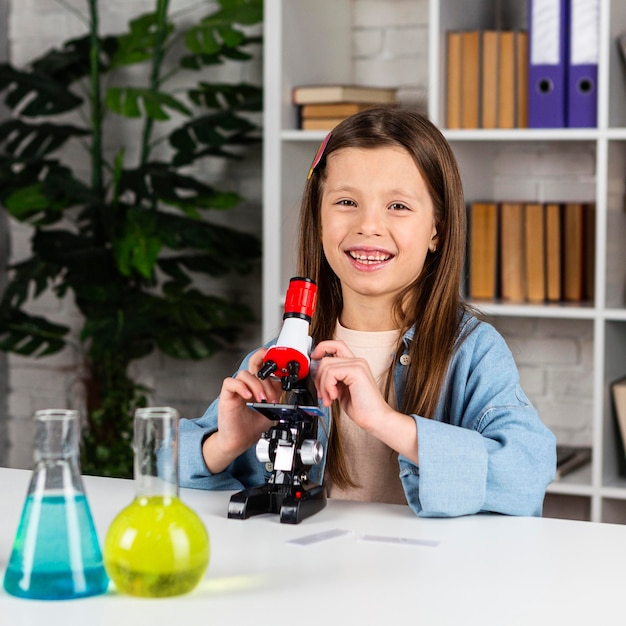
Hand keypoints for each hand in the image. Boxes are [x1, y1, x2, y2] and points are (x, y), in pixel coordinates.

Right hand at [202, 348, 281, 472]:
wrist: (239, 442)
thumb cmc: (252, 427)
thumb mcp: (271, 409)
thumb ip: (277, 396)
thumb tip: (286, 385)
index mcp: (258, 386)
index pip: (263, 366)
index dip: (271, 360)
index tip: (281, 362)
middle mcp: (247, 385)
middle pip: (254, 362)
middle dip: (265, 365)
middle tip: (274, 382)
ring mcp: (237, 390)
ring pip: (245, 374)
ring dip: (257, 385)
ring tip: (263, 399)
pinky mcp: (227, 396)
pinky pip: (230, 383)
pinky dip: (241, 387)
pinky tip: (249, 397)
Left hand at [310, 340, 418, 463]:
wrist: (376, 419)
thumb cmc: (362, 409)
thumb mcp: (341, 390)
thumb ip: (332, 380)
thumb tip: (317, 374)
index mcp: (355, 365)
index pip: (336, 345)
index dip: (322, 348)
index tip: (314, 358)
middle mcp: (357, 361)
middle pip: (326, 358)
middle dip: (318, 377)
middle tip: (322, 393)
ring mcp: (358, 365)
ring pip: (326, 365)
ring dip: (322, 385)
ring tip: (328, 398)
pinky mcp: (356, 371)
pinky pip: (331, 373)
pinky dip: (327, 386)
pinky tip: (334, 397)